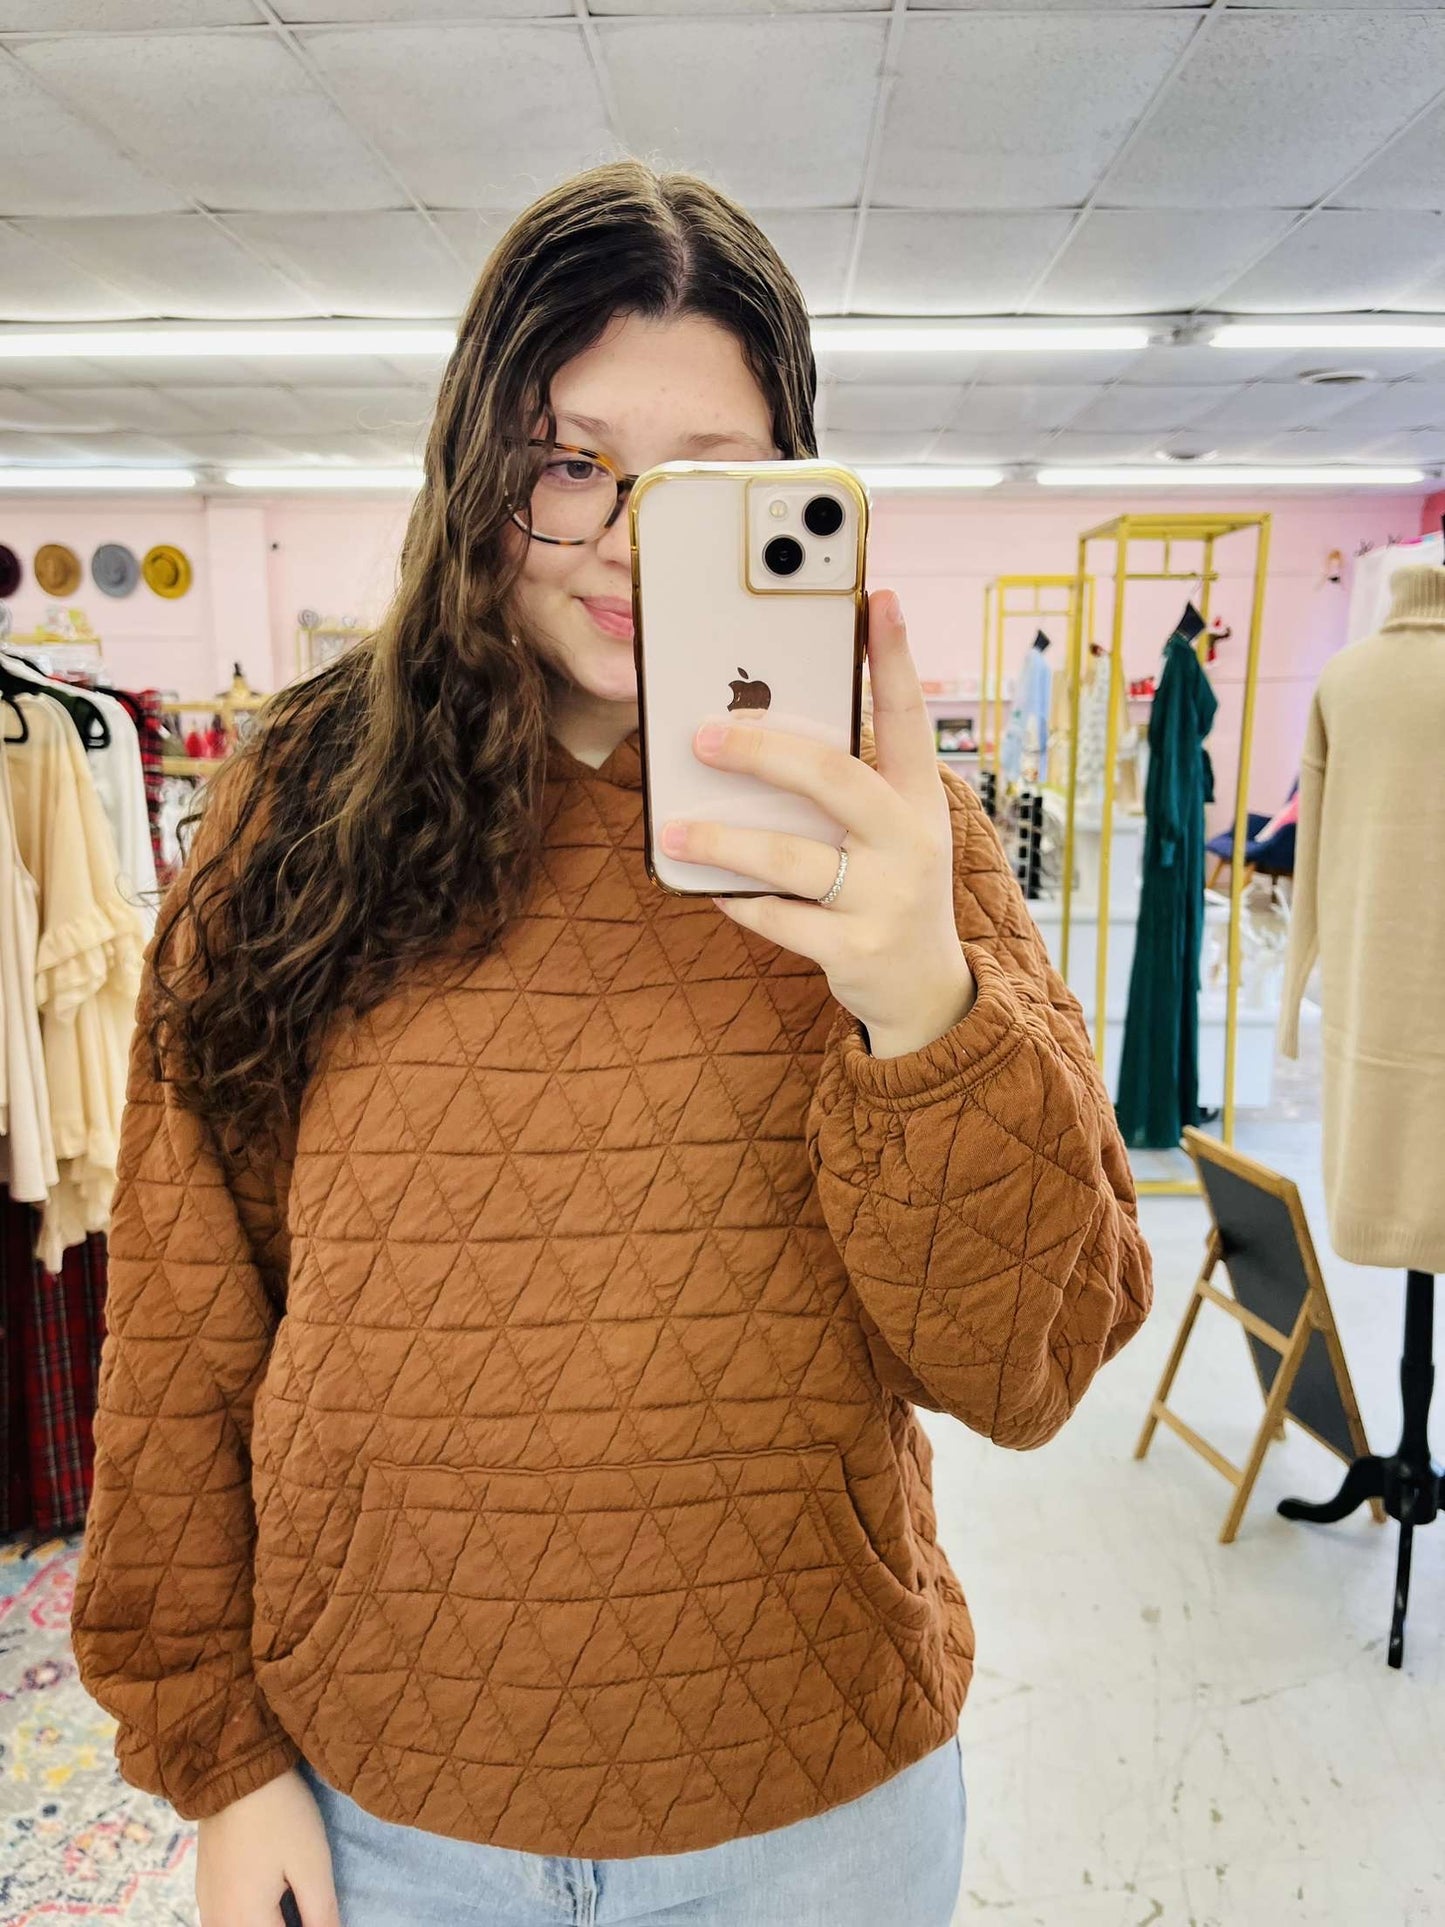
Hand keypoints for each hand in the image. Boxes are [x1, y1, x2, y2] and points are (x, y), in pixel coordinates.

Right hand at [195, 1766, 339, 1926]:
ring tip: (293, 1905)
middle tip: (310, 1908)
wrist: (232, 1768)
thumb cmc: (279, 1814)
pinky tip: (269, 1902)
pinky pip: (226, 1921)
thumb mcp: (311, 1863)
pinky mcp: (204, 1887)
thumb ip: (321, 1914)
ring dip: (267, 1923)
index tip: (321, 1915)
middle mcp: (219, 1921)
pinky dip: (249, 1919)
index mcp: (245, 1921)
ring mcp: (207, 1904)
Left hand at [659, 588, 975, 1058]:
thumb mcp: (889, 832)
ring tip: (673, 833)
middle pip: (832, 776)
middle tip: (703, 735)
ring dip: (723, 843)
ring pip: (790, 857)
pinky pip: (778, 919)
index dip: (895, 655)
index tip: (876, 596)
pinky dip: (740, 904)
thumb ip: (842, 788)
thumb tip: (751, 737)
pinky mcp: (855, 949)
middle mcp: (911, 841)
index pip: (908, 715)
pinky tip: (715, 893)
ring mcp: (886, 897)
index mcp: (920, 799)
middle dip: (762, 750)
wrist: (926, 990)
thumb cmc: (888, 887)